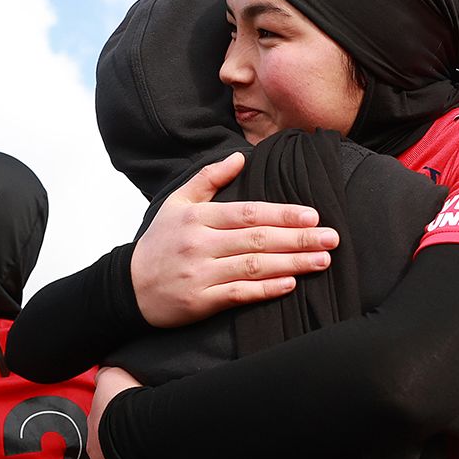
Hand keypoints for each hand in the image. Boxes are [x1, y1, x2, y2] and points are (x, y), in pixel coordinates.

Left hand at [89, 366, 141, 458]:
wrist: (138, 431)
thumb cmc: (128, 402)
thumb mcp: (114, 375)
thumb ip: (106, 375)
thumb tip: (102, 372)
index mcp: (94, 423)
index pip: (102, 424)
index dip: (116, 424)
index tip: (130, 423)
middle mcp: (92, 447)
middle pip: (105, 449)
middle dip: (119, 448)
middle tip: (141, 444)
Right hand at [129, 151, 339, 326]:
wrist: (128, 287)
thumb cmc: (159, 242)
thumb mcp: (176, 203)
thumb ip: (208, 178)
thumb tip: (241, 157)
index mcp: (197, 218)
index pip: (247, 213)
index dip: (282, 214)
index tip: (313, 215)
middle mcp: (200, 244)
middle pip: (257, 239)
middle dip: (297, 239)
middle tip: (331, 239)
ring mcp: (200, 274)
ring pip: (253, 266)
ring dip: (291, 264)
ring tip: (321, 261)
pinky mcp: (200, 301)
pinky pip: (238, 294)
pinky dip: (265, 290)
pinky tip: (290, 285)